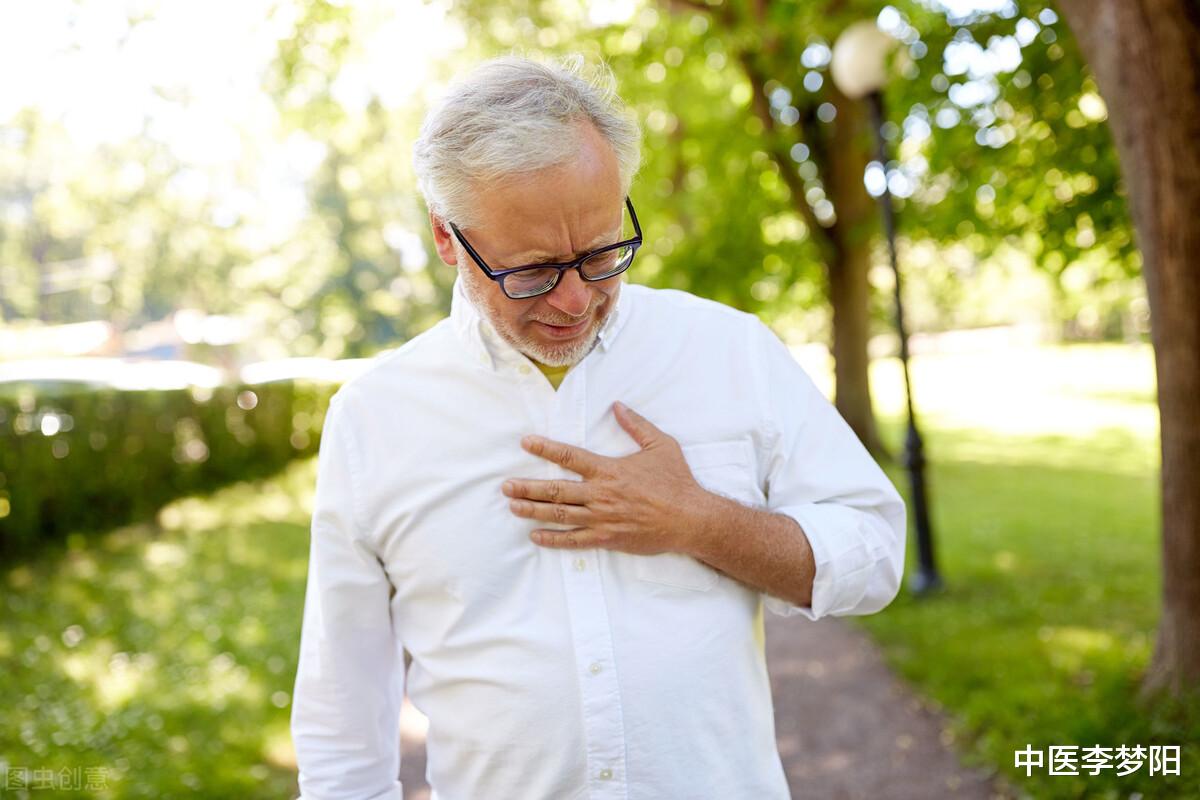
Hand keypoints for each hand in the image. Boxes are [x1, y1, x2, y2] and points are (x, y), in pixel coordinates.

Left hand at [503, 401, 711, 554]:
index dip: (545, 448)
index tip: (526, 442)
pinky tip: (536, 537)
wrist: (691, 519)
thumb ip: (637, 425)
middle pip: (556, 490)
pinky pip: (574, 540)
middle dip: (528, 487)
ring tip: (513, 507)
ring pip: (559, 515)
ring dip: (533, 511)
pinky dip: (553, 539)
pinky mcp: (607, 538)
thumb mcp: (661, 446)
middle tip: (506, 486)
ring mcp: (602, 518)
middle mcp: (600, 494)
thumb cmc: (677, 482)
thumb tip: (618, 406)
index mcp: (609, 470)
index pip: (570, 456)